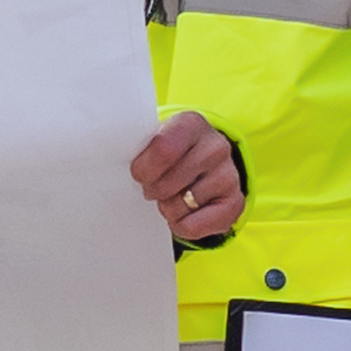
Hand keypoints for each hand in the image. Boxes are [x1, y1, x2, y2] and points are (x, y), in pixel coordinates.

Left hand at [131, 111, 245, 247]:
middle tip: (154, 187)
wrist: (204, 166)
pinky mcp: (235, 202)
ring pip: (180, 206)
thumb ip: (139, 148)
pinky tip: (185, 211)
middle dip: (153, 191)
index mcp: (192, 124)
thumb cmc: (169, 155)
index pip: (163, 149)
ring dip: (168, 208)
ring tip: (172, 196)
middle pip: (168, 184)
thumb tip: (115, 161)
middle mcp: (216, 146)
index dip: (143, 169)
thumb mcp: (154, 142)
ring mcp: (229, 175)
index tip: (138, 174)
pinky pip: (194, 226)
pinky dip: (182, 225)